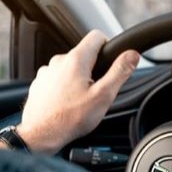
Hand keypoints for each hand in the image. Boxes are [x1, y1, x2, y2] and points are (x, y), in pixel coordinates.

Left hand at [15, 31, 139, 155]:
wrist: (40, 135)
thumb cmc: (69, 118)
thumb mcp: (103, 96)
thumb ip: (120, 72)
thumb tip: (132, 55)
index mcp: (76, 60)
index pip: (97, 36)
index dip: (108, 46)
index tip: (111, 60)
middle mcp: (58, 62)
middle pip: (83, 55)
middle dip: (93, 69)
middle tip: (97, 90)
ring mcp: (46, 73)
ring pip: (69, 68)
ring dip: (77, 80)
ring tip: (80, 101)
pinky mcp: (39, 84)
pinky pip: (56, 80)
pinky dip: (63, 88)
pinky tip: (67, 104)